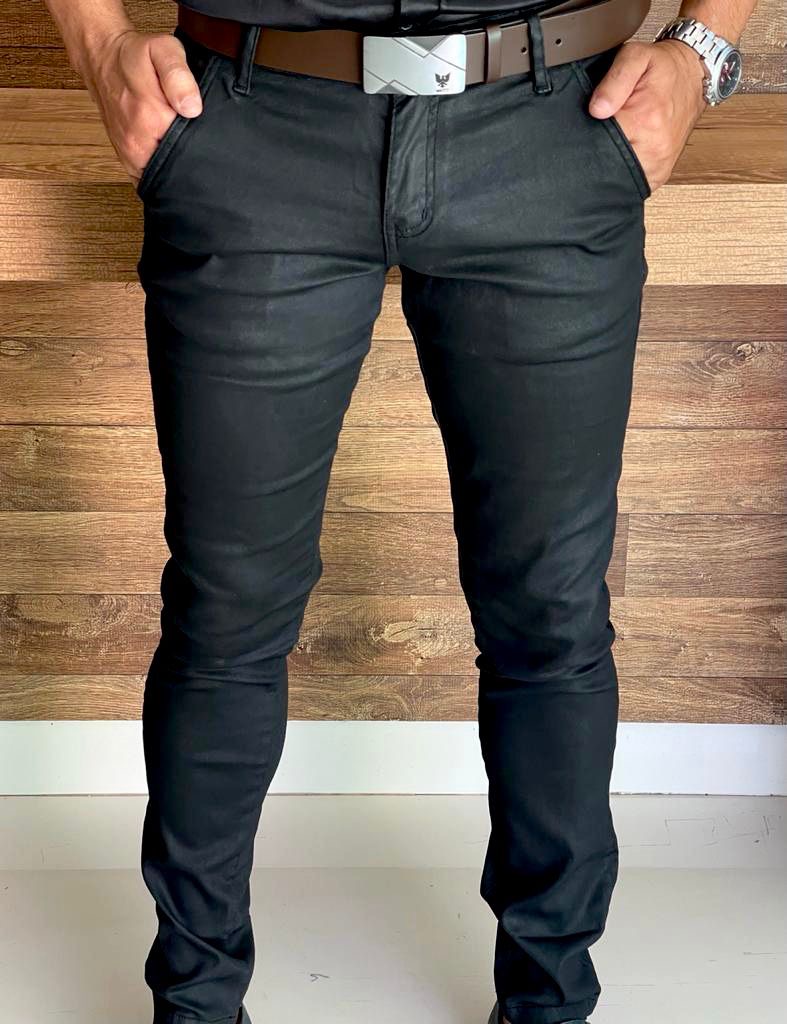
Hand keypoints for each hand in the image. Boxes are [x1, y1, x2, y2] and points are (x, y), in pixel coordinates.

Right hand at [81, 28, 204, 186]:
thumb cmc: (136, 55)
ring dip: (177, 168)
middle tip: (195, 137)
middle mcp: (137, 142)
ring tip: (182, 144)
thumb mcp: (163, 50)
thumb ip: (178, 77)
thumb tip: (192, 108)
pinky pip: (150, 179)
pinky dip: (163, 174)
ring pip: (165, 177)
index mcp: (150, 119)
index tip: (206, 135)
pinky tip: (169, 155)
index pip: (191, 151)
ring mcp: (130, 155)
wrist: (104, 60)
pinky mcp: (128, 160)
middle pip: (179, 168)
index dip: (204, 145)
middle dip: (192, 158)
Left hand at [585, 38, 708, 193]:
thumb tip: (597, 109)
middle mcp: (655, 148)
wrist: (693, 74)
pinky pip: (632, 183)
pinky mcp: (659, 174)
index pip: (600, 143)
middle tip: (607, 129)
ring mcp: (659, 165)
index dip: (589, 134)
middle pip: (608, 163)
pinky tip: (625, 152)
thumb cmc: (664, 67)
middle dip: (600, 150)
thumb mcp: (636, 56)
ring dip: (612, 162)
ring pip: (619, 177)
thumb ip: (614, 80)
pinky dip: (623, 172)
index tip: (593, 123)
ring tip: (619, 138)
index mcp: (645, 120)